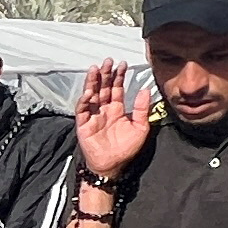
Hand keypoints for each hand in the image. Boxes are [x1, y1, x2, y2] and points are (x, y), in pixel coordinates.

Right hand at [72, 60, 152, 179]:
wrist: (112, 166)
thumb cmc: (126, 150)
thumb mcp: (140, 128)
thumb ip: (142, 109)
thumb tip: (144, 90)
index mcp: (117, 110)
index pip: (117, 89)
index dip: (119, 77)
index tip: (122, 65)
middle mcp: (104, 110)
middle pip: (103, 88)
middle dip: (105, 74)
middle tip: (108, 61)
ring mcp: (93, 116)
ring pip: (92, 95)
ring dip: (93, 82)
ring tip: (95, 69)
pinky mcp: (83, 124)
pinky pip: (82, 110)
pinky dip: (84, 101)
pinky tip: (89, 92)